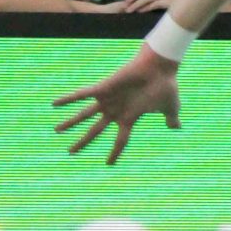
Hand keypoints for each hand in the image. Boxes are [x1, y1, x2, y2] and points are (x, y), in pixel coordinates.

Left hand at [53, 47, 183, 163]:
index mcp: (130, 117)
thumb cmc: (166, 86)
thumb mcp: (170, 107)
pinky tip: (54, 104)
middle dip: (83, 142)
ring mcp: (108, 100)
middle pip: (95, 130)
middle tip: (70, 152)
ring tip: (56, 131)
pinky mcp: (104, 88)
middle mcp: (115, 110)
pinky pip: (82, 95)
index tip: (108, 164)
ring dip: (70, 123)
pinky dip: (68, 99)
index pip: (120, 140)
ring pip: (85, 115)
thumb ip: (171, 118)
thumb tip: (176, 128)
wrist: (160, 67)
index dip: (114, 152)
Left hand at [119, 0, 178, 12]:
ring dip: (137, 4)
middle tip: (126, 6)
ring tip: (131, 10)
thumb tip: (133, 3)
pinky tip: (141, 11)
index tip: (126, 1)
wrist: (185, 3)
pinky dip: (147, 7)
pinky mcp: (167, 1)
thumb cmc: (168, 1)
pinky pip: (155, 4)